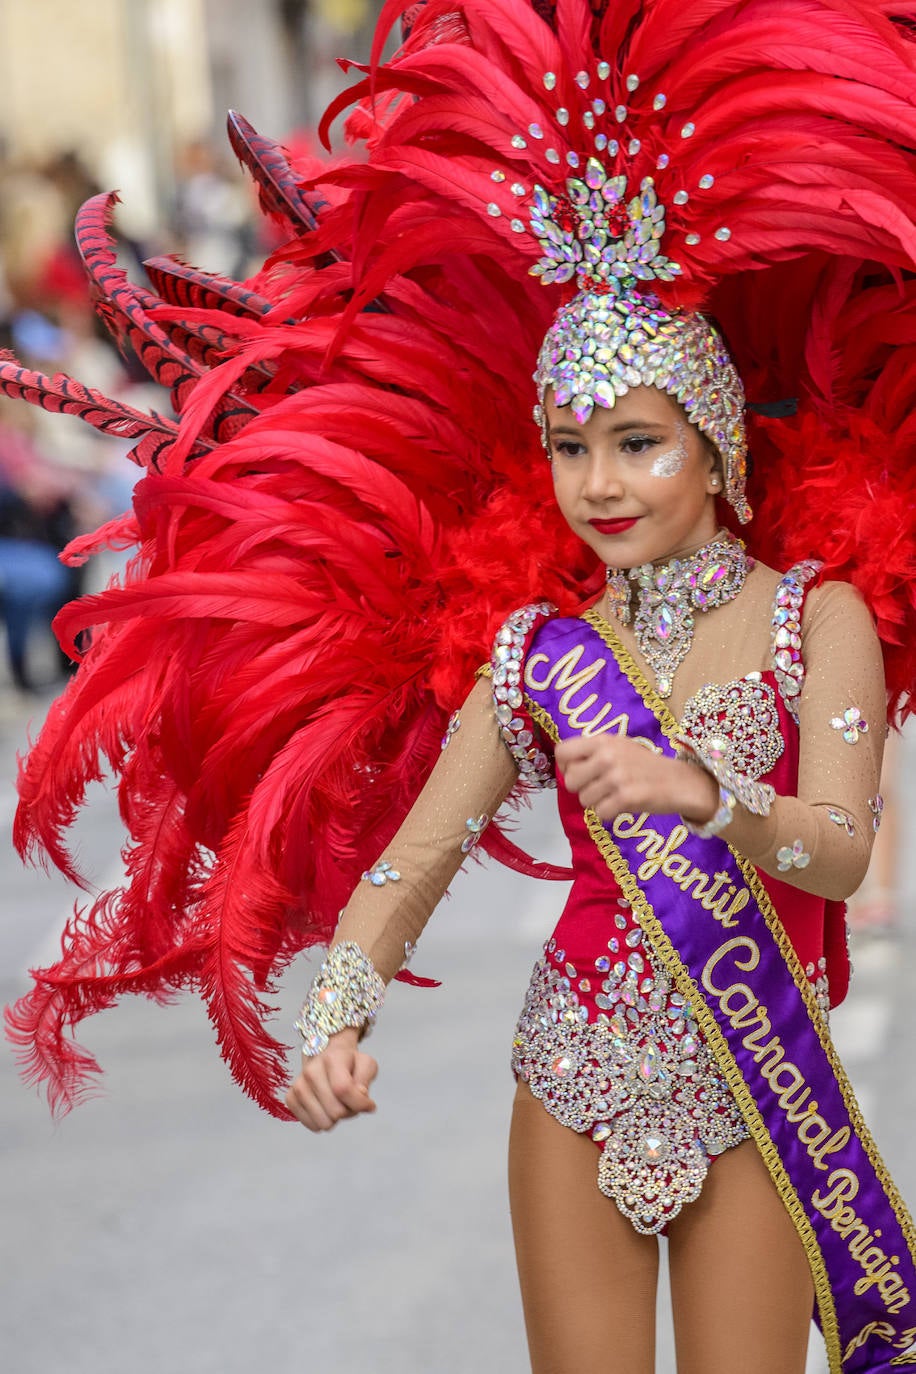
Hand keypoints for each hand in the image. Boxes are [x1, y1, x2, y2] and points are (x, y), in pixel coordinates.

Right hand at [286, 1027, 378, 1130]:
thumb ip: (366, 1077)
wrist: (324, 1056)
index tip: (369, 1104)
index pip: (343, 1089)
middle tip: (350, 1101)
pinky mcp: (291, 1098)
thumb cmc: (348, 1064)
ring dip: (335, 1119)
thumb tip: (360, 1094)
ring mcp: (299, 1085)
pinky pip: (311, 1124)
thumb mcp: (366, 1064)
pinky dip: (322, 1122)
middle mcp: (311, 1070)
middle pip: (335, 1111)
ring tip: (337, 1103)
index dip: (359, 1103)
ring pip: (323, 1122)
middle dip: (349, 1112)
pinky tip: (325, 1109)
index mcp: (332, 1058)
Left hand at [555, 734, 718, 822]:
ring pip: (584, 799)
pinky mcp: (626, 797)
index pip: (563, 752)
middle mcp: (607, 756)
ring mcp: (617, 777)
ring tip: (614, 795)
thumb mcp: (619, 747)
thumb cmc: (645, 766)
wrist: (679, 781)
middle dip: (581, 789)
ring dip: (596, 803)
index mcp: (603, 741)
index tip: (577, 773)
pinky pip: (600, 813)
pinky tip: (622, 805)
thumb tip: (565, 767)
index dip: (565, 766)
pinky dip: (609, 814)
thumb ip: (593, 752)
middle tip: (599, 788)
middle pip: (570, 780)